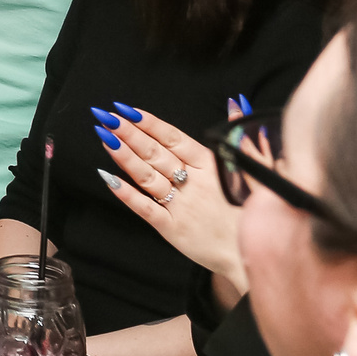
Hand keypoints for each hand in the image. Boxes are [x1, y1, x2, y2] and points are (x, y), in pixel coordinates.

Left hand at [94, 101, 246, 298]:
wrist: (251, 253)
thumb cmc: (250, 210)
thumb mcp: (252, 167)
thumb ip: (238, 134)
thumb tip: (237, 103)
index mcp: (211, 165)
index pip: (175, 138)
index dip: (150, 123)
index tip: (128, 110)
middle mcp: (194, 182)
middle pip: (156, 153)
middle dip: (129, 133)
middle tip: (107, 117)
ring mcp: (181, 205)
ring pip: (147, 176)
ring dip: (124, 156)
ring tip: (104, 137)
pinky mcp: (172, 228)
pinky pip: (145, 208)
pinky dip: (126, 193)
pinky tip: (108, 178)